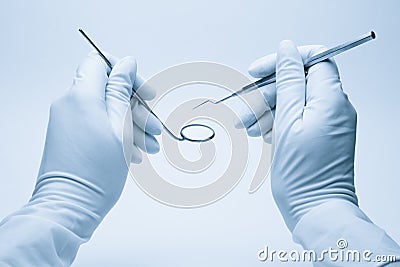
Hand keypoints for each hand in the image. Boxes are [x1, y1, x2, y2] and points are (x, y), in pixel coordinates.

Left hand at [34, 51, 160, 232]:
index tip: (144, 93)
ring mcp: (70, 122)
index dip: (125, 73)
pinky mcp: (72, 138)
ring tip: (151, 147)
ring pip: (108, 111)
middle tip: (154, 127)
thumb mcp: (119, 126)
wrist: (70, 207)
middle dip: (136, 107)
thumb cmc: (96, 171)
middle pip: (109, 90)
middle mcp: (71, 105)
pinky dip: (119, 135)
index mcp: (81, 96)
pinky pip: (99, 126)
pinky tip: (136, 153)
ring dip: (133, 126)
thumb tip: (127, 63)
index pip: (100, 62)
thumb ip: (121, 90)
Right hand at [238, 42, 357, 230]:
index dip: (284, 60)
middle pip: (297, 83)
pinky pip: (295, 119)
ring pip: (291, 103)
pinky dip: (276, 124)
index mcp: (331, 99)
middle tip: (246, 109)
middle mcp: (333, 108)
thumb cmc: (304, 174)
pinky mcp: (318, 136)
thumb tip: (287, 49)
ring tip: (248, 127)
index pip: (313, 59)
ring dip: (266, 111)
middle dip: (267, 93)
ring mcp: (326, 123)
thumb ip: (288, 80)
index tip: (258, 70)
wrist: (315, 210)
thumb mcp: (288, 120)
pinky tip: (262, 134)